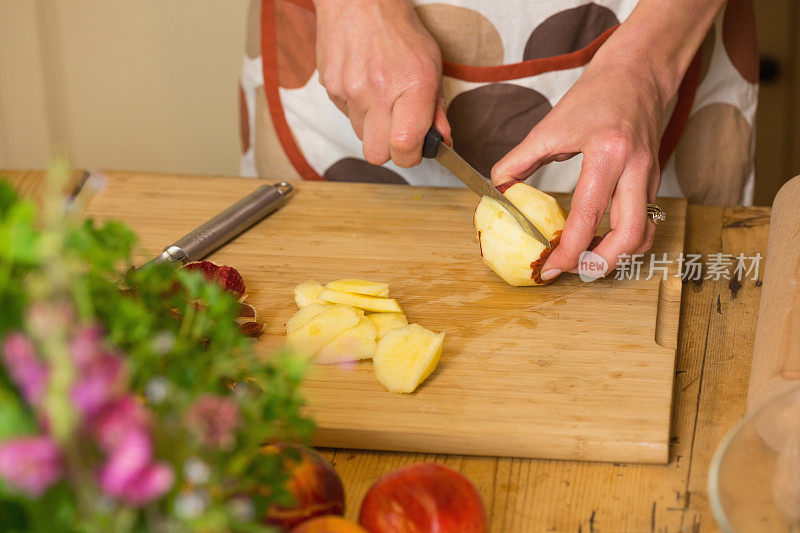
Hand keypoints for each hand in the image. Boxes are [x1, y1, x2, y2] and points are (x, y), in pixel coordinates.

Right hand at [315, 0, 451, 166]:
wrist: (358, 0)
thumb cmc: (399, 30)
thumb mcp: (431, 65)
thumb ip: (437, 109)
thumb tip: (443, 142)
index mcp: (412, 86)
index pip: (405, 147)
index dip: (410, 156)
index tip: (414, 148)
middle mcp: (379, 91)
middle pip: (377, 154)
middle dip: (388, 149)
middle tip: (397, 131)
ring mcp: (350, 90)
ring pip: (361, 135)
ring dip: (373, 125)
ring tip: (380, 97)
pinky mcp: (331, 87)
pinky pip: (346, 115)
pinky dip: (357, 108)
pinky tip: (364, 84)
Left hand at [491, 58, 665, 279]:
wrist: (636, 73)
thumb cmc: (593, 96)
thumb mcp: (549, 127)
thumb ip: (518, 161)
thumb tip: (496, 190)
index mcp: (607, 154)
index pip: (588, 216)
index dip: (568, 250)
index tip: (548, 269)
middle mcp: (635, 169)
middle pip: (630, 235)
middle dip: (601, 262)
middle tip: (573, 270)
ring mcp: (650, 177)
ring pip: (644, 233)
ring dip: (617, 255)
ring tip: (587, 259)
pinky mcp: (654, 181)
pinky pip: (645, 221)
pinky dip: (625, 240)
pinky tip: (601, 241)